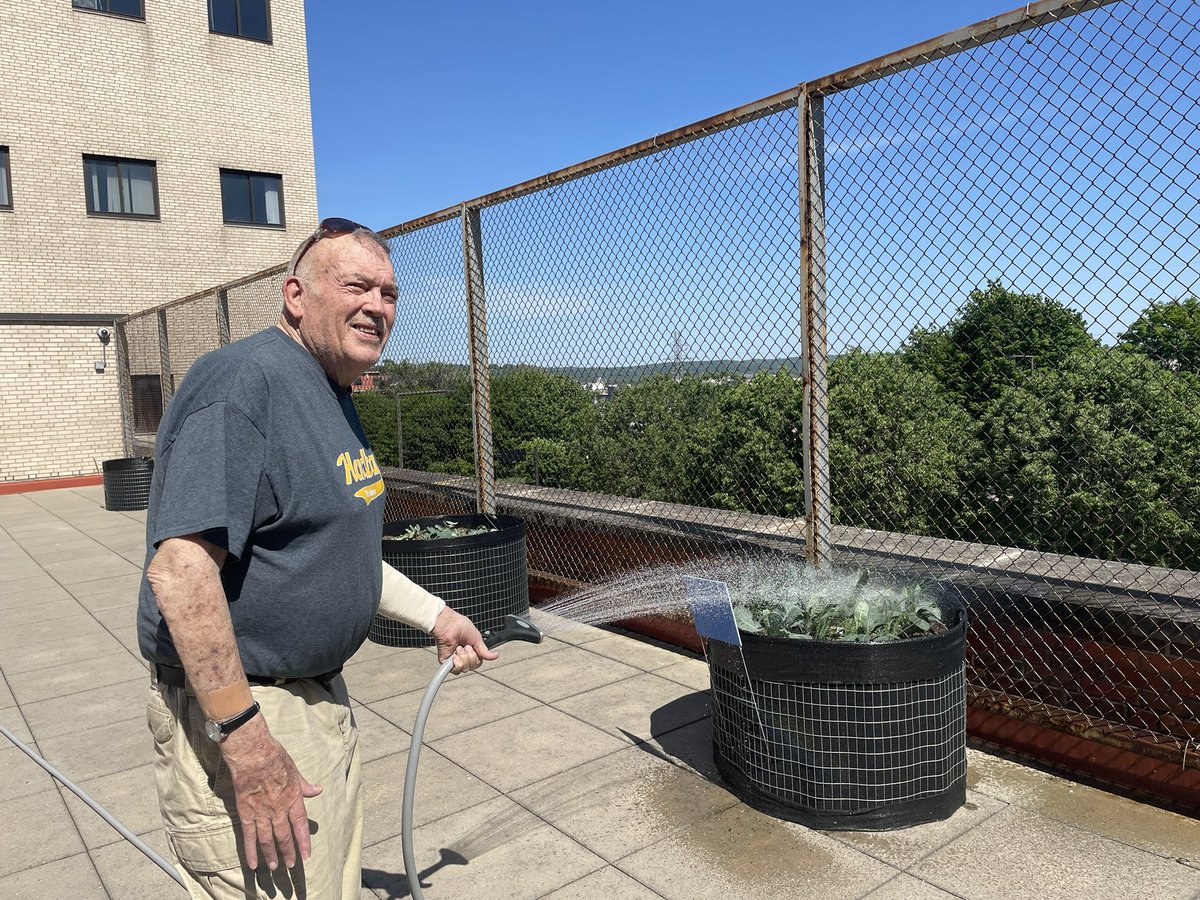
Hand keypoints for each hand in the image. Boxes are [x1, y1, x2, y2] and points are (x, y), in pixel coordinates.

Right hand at [219, 716, 322, 870]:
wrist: (253, 753)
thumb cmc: (275, 757)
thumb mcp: (295, 770)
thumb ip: (304, 785)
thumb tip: (317, 791)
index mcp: (293, 798)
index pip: (300, 825)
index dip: (303, 842)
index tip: (306, 855)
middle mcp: (279, 809)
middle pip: (284, 836)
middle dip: (289, 851)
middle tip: (291, 865)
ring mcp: (261, 812)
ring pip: (267, 839)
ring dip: (272, 854)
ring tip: (275, 866)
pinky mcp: (245, 812)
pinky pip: (248, 836)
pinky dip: (251, 850)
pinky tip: (252, 863)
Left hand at [431, 607, 498, 673]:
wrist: (449, 625)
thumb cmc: (460, 626)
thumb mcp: (477, 638)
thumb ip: (484, 650)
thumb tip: (495, 656)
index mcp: (471, 650)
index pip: (478, 662)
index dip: (477, 657)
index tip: (473, 647)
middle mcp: (463, 656)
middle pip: (472, 667)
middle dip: (471, 656)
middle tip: (466, 646)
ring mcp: (455, 660)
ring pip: (465, 669)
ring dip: (463, 658)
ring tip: (459, 648)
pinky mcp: (447, 662)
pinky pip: (456, 670)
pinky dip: (457, 663)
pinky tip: (455, 655)